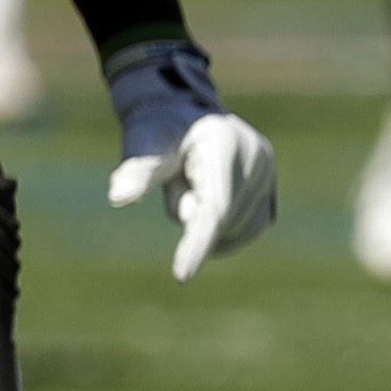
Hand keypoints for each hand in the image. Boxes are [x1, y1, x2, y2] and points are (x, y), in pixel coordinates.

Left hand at [100, 40, 277, 278]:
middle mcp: (257, 154)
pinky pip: (254, 227)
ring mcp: (269, 170)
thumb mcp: (143, 148)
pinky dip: (229, 232)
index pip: (215, 207)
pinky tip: (207, 213)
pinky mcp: (272, 185)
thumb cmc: (157, 132)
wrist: (183, 115)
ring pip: (241, 229)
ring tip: (194, 186)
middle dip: (193, 218)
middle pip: (225, 220)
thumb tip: (118, 196)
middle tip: (178, 184)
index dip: (198, 244)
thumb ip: (137, 172)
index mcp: (224, 142)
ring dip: (211, 225)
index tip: (182, 275)